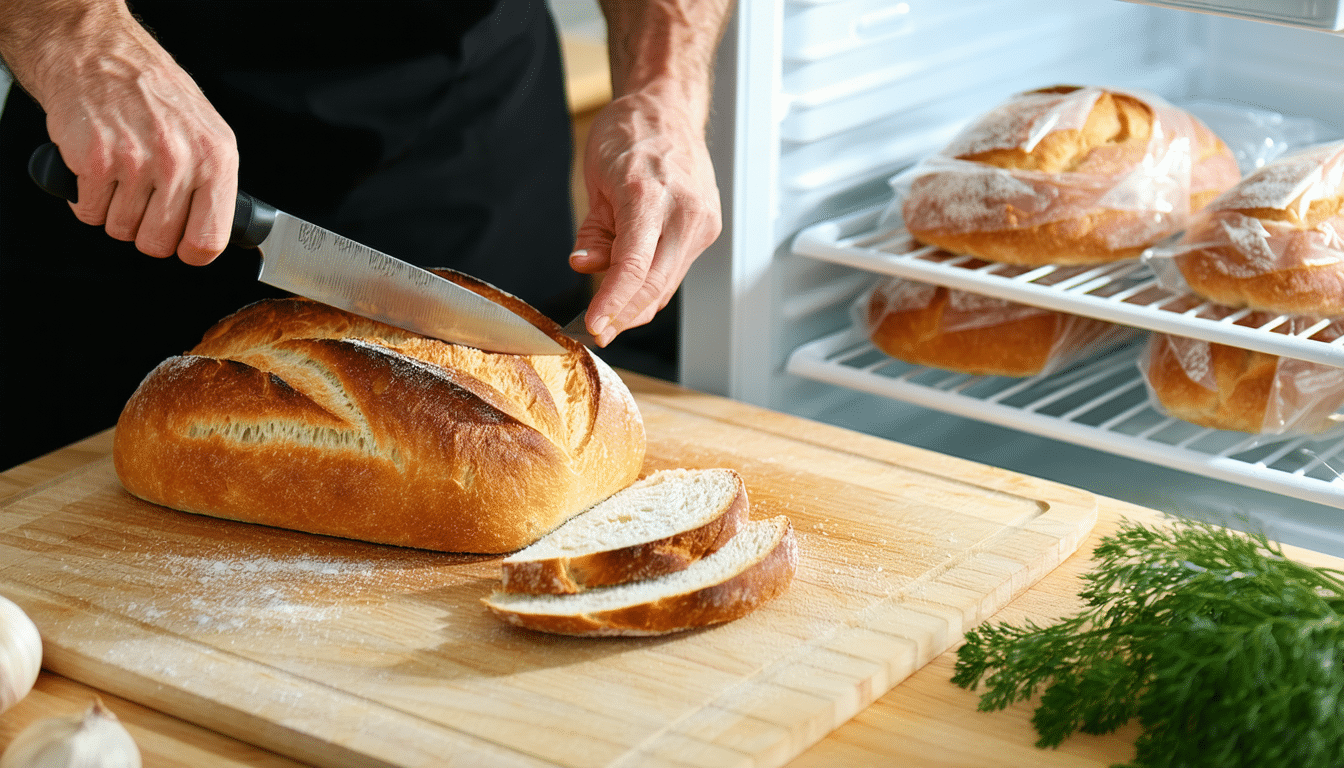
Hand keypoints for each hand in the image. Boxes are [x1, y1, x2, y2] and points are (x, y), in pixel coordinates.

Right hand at [2, 2, 236, 264]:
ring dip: (115, 212)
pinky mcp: (94, 160)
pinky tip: (99, 172)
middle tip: (143, 200)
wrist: (101, 56)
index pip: (208, 241)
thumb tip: (213, 230)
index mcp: (216, 159)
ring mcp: (135, 162)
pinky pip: (89, 212)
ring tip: (122, 177)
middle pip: (158, 243)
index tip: (182, 244)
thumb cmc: (155, 95)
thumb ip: (214, 183)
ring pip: (120, 229)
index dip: (190, 250)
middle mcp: (179, 161)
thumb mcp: (208, 133)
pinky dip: (88, 199)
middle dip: (146, 229)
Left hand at [570, 86, 721, 346]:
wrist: (666, 110)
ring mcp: (702, 221)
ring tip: (609, 315)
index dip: (612, 303)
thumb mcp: (596, 182)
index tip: (594, 326)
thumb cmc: (628, 136)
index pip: (633, 267)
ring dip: (638, 304)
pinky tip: (632, 289)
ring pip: (668, 283)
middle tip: (599, 332)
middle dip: (625, 315)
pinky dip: (652, 284)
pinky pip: (676, 269)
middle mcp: (684, 211)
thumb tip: (585, 268)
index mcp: (650, 196)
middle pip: (655, 285)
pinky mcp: (709, 228)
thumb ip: (593, 233)